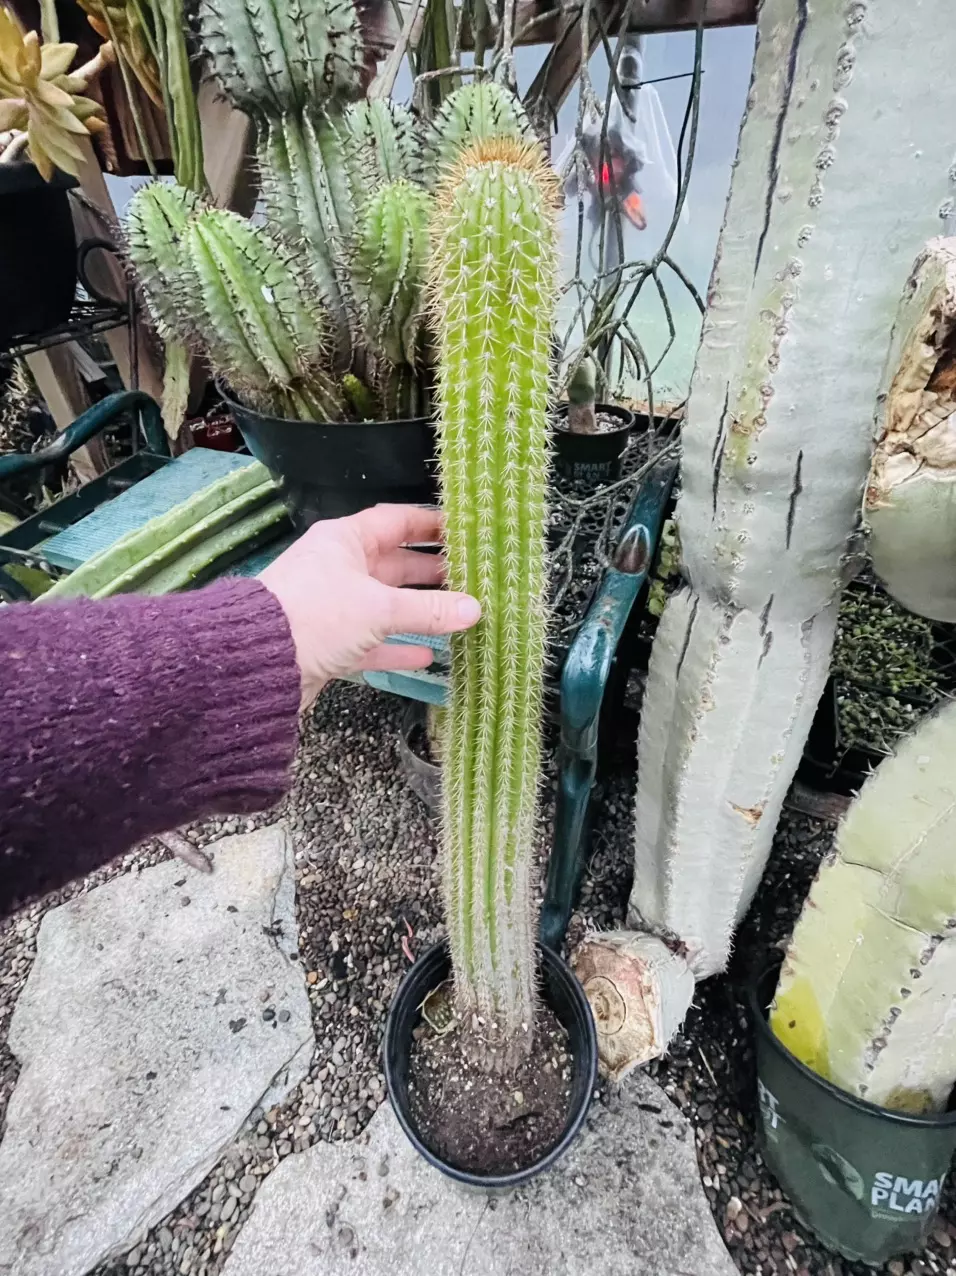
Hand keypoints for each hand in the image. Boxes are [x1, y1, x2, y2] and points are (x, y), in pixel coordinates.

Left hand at [259, 504, 479, 708]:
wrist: (258, 662)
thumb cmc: (316, 615)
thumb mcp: (379, 608)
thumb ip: (428, 610)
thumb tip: (474, 609)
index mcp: (345, 541)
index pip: (395, 522)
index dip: (430, 524)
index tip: (464, 531)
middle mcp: (339, 568)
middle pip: (394, 564)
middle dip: (432, 571)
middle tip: (472, 577)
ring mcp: (334, 607)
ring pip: (386, 604)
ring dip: (419, 611)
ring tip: (460, 614)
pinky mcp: (330, 643)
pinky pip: (372, 642)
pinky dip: (398, 648)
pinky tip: (427, 655)